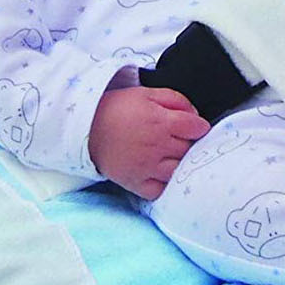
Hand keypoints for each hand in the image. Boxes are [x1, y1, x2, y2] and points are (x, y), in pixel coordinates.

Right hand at [88, 86, 210, 199]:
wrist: (86, 126)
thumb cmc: (118, 108)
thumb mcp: (146, 93)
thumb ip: (175, 99)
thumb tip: (194, 113)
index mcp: (162, 122)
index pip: (196, 128)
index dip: (198, 126)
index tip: (193, 127)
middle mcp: (158, 147)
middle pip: (189, 149)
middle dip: (189, 144)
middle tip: (180, 140)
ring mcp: (147, 167)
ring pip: (178, 170)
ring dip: (180, 163)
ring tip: (171, 157)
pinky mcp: (136, 182)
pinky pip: (159, 190)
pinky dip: (164, 185)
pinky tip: (161, 175)